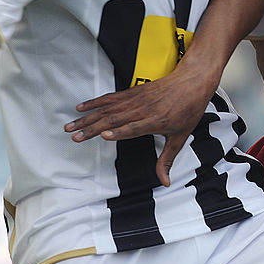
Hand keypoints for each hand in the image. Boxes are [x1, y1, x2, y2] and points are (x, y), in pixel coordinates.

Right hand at [64, 64, 216, 186]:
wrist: (192, 82)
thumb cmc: (188, 109)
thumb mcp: (181, 137)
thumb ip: (167, 160)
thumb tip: (165, 181)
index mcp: (157, 120)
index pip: (134, 127)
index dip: (119, 131)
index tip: (103, 135)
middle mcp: (143, 109)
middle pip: (114, 119)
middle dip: (92, 128)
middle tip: (75, 137)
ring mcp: (136, 99)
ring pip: (108, 109)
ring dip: (87, 118)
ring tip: (71, 126)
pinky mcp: (132, 92)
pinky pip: (110, 98)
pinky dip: (94, 102)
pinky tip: (81, 107)